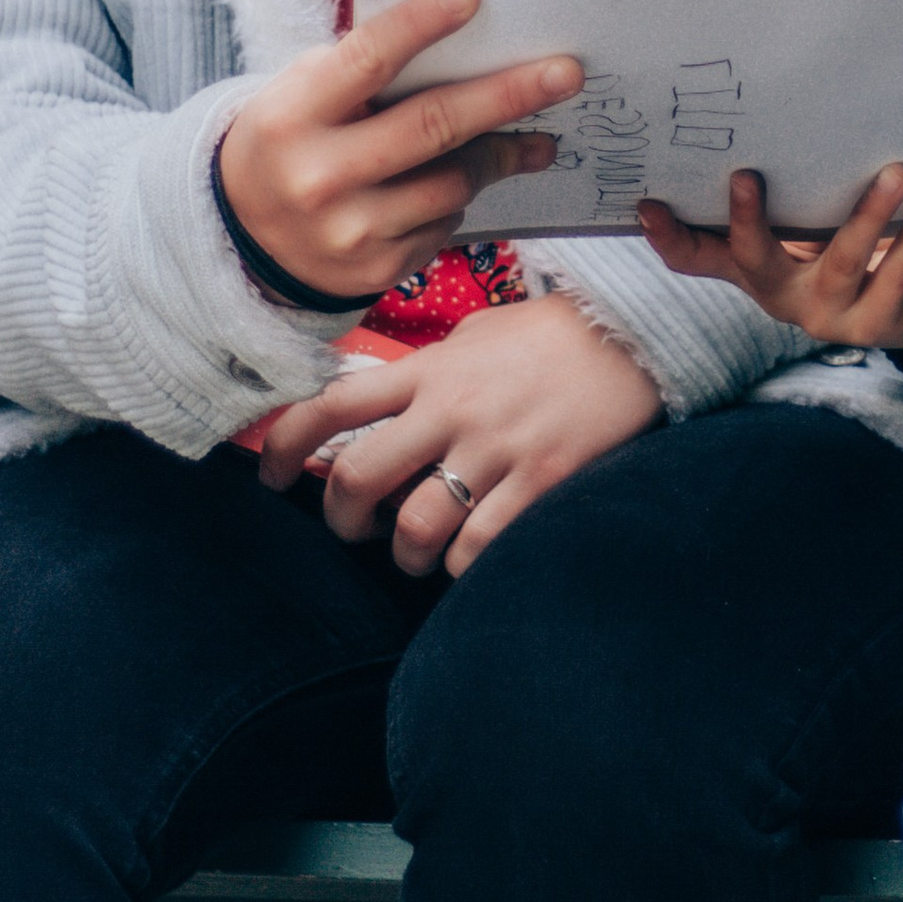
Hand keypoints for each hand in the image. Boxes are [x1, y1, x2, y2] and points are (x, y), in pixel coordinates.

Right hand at [218, 0, 578, 301]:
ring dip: (502, 154)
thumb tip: (466, 42)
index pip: (366, 59)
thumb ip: (364, 72)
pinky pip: (445, 224)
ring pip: (453, 182)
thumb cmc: (292, 140)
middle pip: (432, 125)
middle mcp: (318, 175)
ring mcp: (349, 230)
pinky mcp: (376, 270)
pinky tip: (458, 184)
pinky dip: (460, 198)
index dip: (419, 24)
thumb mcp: (302, 96)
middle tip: (565, 73)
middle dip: (507, 96)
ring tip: (534, 138)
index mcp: (294, 115)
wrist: (243, 237)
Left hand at [256, 293, 663, 572]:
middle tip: (353, 528)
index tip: (271, 476)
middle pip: (360, 475)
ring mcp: (495, 449)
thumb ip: (430, 368)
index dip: (287, 445)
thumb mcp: (478, 334)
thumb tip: (384, 394)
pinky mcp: (538, 482)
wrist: (632, 337)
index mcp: (431, 370)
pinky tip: (467, 557)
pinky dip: (462, 567)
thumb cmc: (553, 335)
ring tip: (415, 554)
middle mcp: (452, 411)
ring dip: (404, 555)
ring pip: (416, 527)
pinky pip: (478, 548)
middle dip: (342, 517)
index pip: (334, 403)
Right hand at [640, 166, 902, 362]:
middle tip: (744, 175)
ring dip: (868, 213)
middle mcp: (783, 298)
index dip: (668, 237)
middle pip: (755, 262)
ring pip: (843, 262)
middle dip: (746, 221)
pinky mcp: (876, 325)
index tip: (646, 203)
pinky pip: (896, 274)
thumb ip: (783, 200)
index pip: (697, 260)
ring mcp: (828, 316)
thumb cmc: (852, 253)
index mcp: (756, 271)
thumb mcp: (807, 229)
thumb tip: (759, 124)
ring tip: (895, 172)